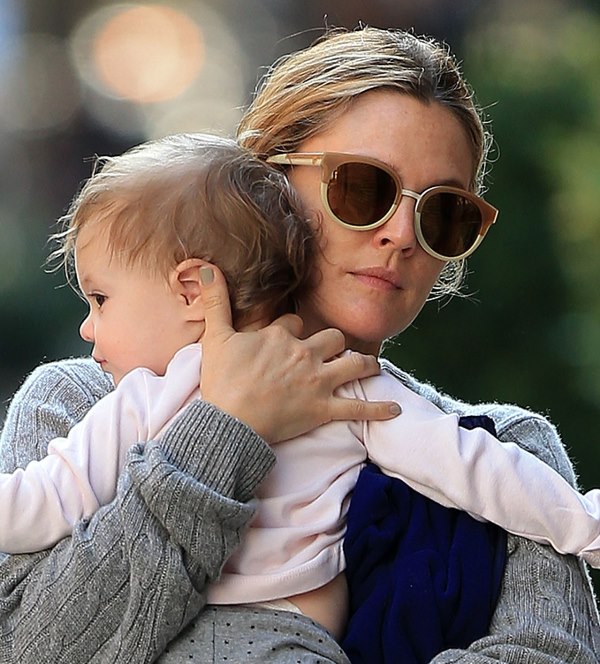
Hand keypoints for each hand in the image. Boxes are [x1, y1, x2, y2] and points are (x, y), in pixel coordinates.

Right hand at [198, 263, 399, 442]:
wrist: (230, 422)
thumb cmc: (222, 382)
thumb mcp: (215, 337)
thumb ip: (215, 301)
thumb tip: (206, 266)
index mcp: (280, 336)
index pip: (294, 323)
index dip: (291, 330)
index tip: (287, 338)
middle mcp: (304, 354)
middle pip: (332, 339)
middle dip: (334, 343)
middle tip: (333, 352)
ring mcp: (317, 382)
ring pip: (352, 364)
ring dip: (363, 364)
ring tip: (371, 367)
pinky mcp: (323, 410)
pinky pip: (357, 407)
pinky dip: (377, 408)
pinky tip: (394, 409)